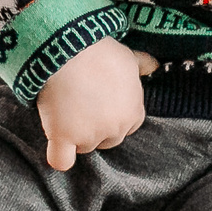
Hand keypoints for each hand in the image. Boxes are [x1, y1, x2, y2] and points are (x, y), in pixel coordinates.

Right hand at [33, 36, 146, 169]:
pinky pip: (62, 160)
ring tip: (64, 108)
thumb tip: (155, 66)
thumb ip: (143, 64)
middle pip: (107, 140)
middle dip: (96, 127)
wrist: (70, 49)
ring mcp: (91, 135)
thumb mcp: (127, 56)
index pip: (128, 126)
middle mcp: (116, 128)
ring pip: (83, 147)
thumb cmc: (100, 51)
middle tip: (81, 104)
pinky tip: (57, 145)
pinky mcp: (65, 137)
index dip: (114, 116)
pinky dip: (59, 156)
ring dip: (75, 135)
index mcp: (133, 111)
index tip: (101, 103)